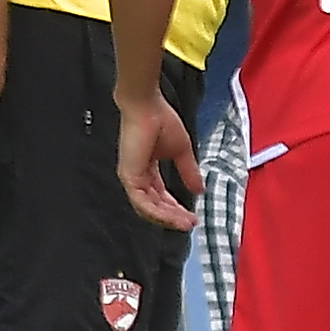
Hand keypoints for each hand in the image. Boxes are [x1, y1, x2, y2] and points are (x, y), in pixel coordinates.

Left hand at [115, 94, 199, 232]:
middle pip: (154, 206)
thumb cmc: (161, 120)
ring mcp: (131, 178)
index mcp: (147, 170)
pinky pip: (143, 202)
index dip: (176, 208)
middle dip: (174, 217)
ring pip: (148, 208)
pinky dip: (159, 212)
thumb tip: (200, 189)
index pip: (160, 197)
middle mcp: (137, 177)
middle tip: (190, 224)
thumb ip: (189, 171)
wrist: (147, 106)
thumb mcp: (182, 151)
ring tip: (186, 224)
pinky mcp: (129, 176)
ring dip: (168, 218)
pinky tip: (174, 217)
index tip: (193, 216)